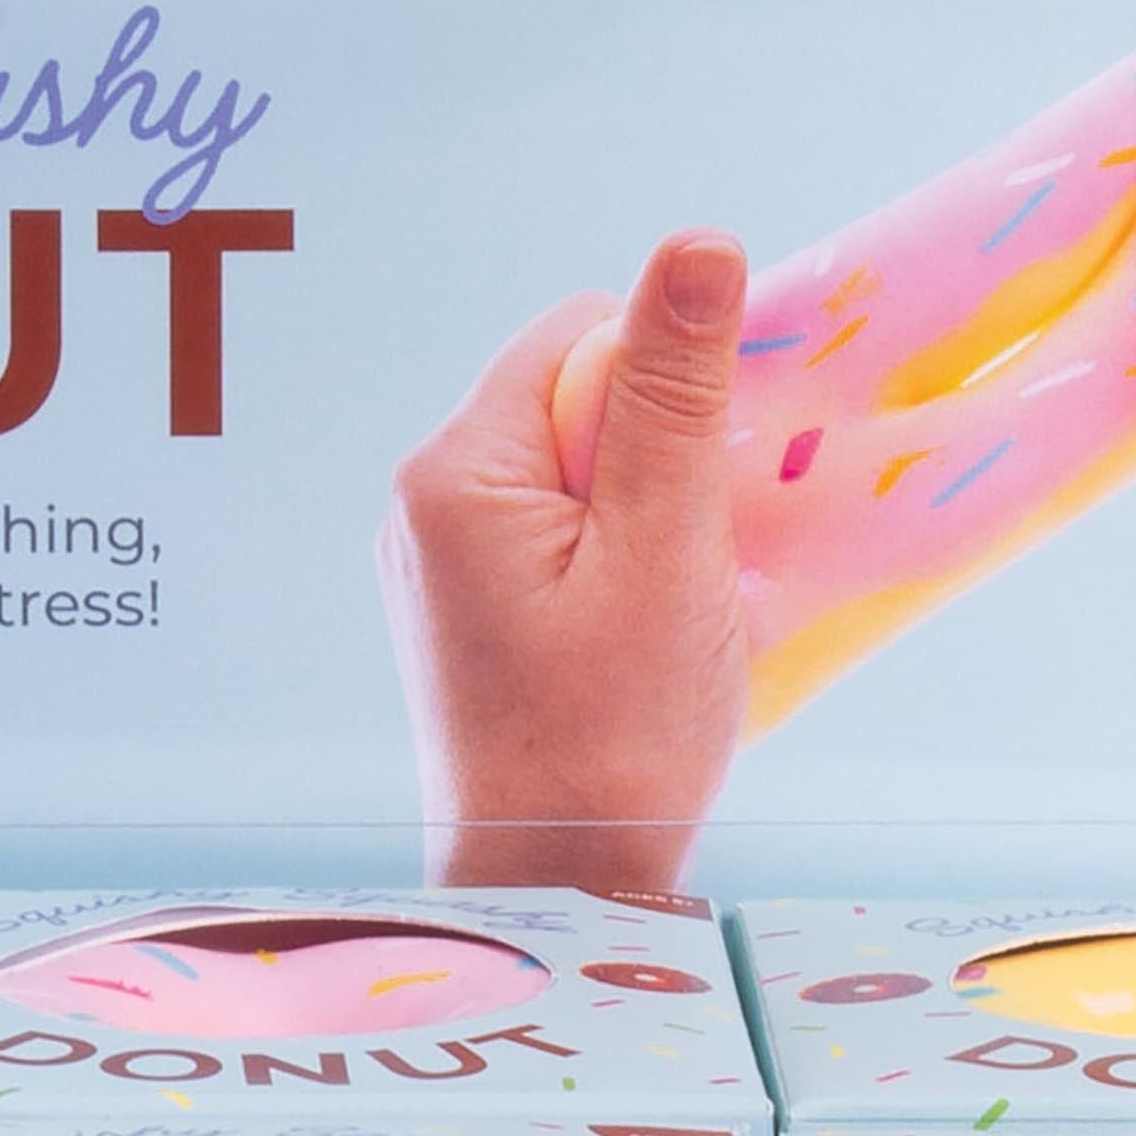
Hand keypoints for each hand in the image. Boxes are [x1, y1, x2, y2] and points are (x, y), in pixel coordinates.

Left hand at [380, 229, 750, 886]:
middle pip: (576, 401)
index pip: (580, 335)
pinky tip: (647, 641)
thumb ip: (677, 395)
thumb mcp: (667, 551)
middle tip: (696, 564)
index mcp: (455, 470)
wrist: (556, 891)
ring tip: (670, 615)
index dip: (668, 383)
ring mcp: (440, 564)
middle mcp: (425, 503)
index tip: (709, 479)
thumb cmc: (614, 738)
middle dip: (660, 460)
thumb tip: (698, 244)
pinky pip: (562, 542)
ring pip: (578, 476)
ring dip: (651, 522)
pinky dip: (623, 571)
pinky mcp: (468, 615)